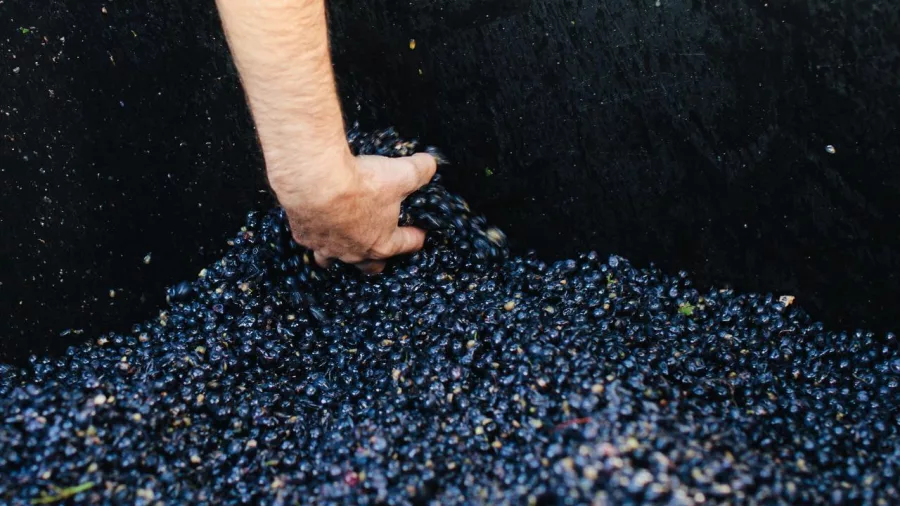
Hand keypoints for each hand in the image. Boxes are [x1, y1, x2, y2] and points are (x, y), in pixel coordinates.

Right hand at [271, 152, 436, 273]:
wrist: (315, 182)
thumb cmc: (361, 183)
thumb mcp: (401, 174)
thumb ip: (420, 170)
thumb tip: (430, 164)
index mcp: (382, 243)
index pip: (406, 244)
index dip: (417, 237)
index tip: (421, 233)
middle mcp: (354, 252)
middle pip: (370, 265)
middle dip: (378, 259)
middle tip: (383, 252)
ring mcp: (327, 247)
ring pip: (334, 260)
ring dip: (341, 254)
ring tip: (343, 247)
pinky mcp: (304, 236)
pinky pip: (311, 243)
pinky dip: (315, 236)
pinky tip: (315, 227)